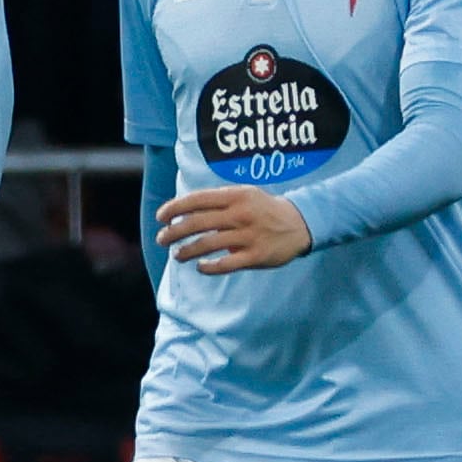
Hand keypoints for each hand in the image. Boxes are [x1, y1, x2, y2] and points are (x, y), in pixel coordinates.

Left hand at [157, 184, 313, 272]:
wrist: (300, 223)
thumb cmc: (262, 208)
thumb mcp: (243, 194)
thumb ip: (216, 200)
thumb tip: (181, 209)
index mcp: (235, 196)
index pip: (196, 200)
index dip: (174, 208)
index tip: (161, 217)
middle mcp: (241, 214)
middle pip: (197, 223)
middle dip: (174, 232)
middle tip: (161, 239)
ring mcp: (249, 235)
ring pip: (208, 244)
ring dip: (187, 251)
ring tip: (177, 255)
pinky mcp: (256, 255)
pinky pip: (226, 264)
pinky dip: (209, 267)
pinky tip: (200, 267)